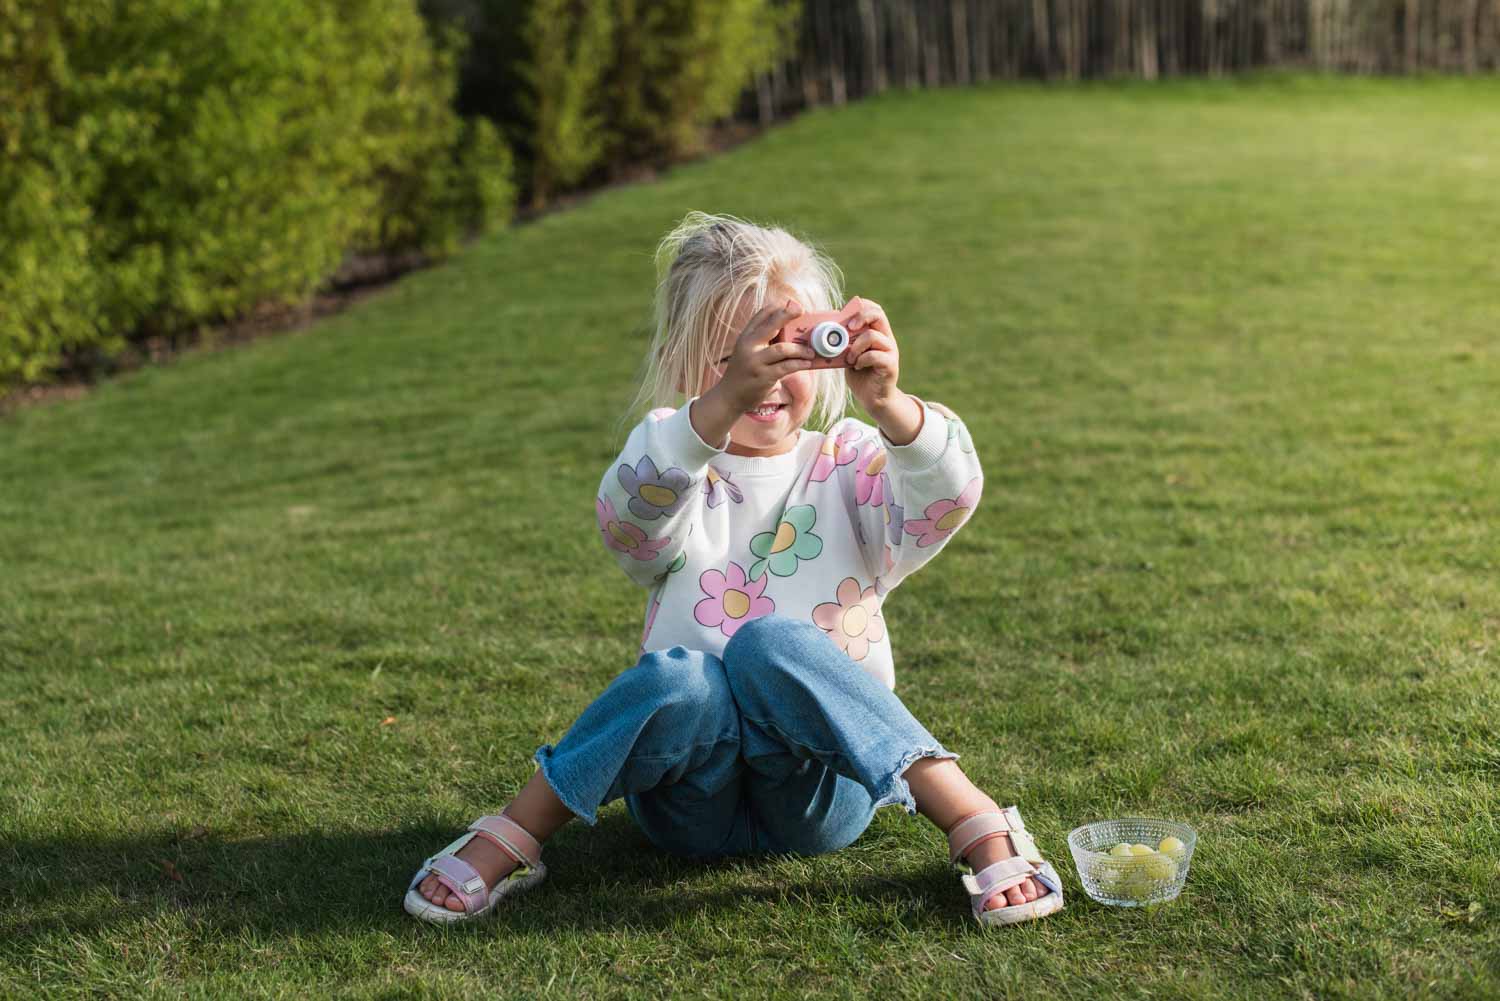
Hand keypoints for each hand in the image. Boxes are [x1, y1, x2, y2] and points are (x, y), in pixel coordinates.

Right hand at [691, 300, 816, 445]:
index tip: (792, 304)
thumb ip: (762, 341)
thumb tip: (789, 333)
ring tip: (811, 351)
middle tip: (802, 310)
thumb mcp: (746, 352)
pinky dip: (799, 363)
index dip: (777, 308)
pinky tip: (807, 363)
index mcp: (745, 337)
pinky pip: (786, 367)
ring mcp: (755, 362)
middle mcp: (748, 346)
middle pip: (771, 326)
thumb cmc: (743, 373)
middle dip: (787, 315)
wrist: (728, 397)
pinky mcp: (763, 377)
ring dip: (800, 349)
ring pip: (783, 349)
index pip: (760, 315)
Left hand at [843, 298, 900, 413]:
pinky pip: (875, 355)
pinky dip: (861, 359)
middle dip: (860, 317)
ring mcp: (890, 351)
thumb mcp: (848, 354)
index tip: (845, 314)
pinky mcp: (891, 365)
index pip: (874, 309)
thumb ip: (843, 342)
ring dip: (855, 346)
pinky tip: (856, 367)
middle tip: (849, 328)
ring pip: (873, 336)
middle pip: (878, 314)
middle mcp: (887, 339)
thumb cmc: (859, 374)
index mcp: (878, 332)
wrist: (873, 399)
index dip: (861, 306)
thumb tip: (825, 328)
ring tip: (849, 358)